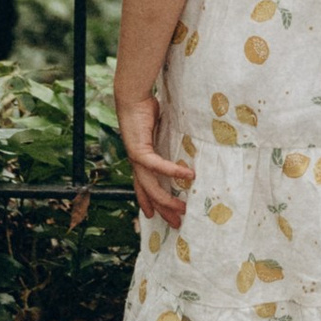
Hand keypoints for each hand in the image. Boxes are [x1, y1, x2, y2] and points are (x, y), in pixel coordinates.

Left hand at [117, 92, 192, 229]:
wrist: (131, 96)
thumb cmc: (145, 109)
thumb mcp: (159, 131)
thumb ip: (167, 142)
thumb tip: (184, 145)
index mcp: (139, 159)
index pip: (143, 186)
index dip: (147, 202)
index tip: (155, 217)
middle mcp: (135, 162)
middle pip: (148, 193)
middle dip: (162, 210)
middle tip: (176, 224)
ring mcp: (135, 158)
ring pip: (151, 186)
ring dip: (167, 200)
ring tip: (183, 208)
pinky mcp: (139, 149)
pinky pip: (157, 166)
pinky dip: (173, 171)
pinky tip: (189, 175)